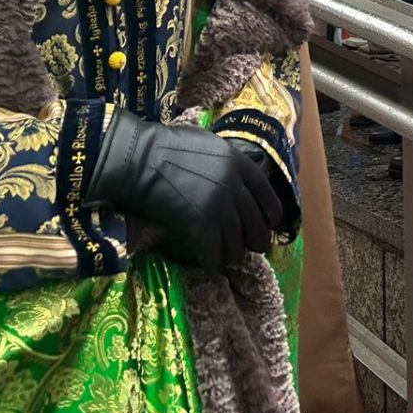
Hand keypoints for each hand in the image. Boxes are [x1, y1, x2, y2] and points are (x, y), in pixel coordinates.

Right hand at [85, 110, 282, 274]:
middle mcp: (234, 184)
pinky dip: (214, 262)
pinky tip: (213, 268)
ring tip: (232, 260)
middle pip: (255, 219)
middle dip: (258, 238)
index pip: (265, 191)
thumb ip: (225, 161)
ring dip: (235, 254)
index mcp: (237, 162)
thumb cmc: (167, 146)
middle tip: (259, 248)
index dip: (271, 209)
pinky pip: (214, 251)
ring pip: (237, 240)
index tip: (272, 221)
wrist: (140, 159)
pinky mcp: (201, 224)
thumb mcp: (208, 144)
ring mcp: (219, 205)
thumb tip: (233, 174)